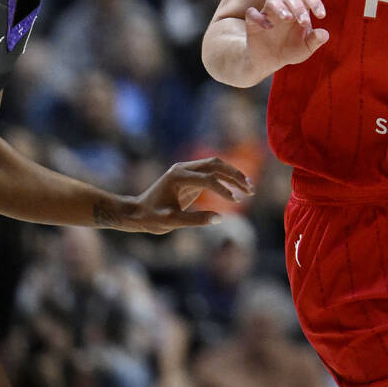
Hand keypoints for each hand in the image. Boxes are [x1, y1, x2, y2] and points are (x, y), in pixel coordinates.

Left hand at [122, 158, 253, 233]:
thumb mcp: (172, 222)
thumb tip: (220, 218)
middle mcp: (183, 168)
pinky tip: (238, 189)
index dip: (223, 189)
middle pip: (216, 164)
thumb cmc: (152, 218)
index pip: (208, 178)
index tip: (235, 202)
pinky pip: (212, 173)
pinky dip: (226, 179)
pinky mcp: (190, 176)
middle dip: (235, 175)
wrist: (137, 212)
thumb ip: (195, 220)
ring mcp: (187, 170)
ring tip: (249, 189)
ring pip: (216, 165)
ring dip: (234, 175)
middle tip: (250, 189)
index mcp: (178, 176)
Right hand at [245, 0, 328, 71]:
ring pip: (272, 0)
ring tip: (287, 19)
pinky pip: (252, 12)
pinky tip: (267, 27)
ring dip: (280, 7)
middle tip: (304, 22)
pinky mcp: (253, 22)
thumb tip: (324, 34)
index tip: (321, 16)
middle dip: (299, 7)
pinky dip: (258, 17)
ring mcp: (267, 14)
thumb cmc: (290, 50)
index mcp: (299, 11)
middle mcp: (284, 8)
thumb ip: (315, 41)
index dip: (316, 2)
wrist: (269, 61)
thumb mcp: (305, 49)